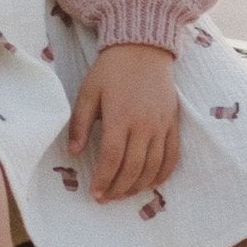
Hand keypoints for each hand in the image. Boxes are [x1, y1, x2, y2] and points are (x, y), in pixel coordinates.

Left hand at [67, 42, 179, 202]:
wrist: (143, 48)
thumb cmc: (111, 70)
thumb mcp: (88, 92)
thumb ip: (79, 123)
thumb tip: (73, 152)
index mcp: (120, 116)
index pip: (112, 158)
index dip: (103, 179)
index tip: (94, 193)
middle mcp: (144, 124)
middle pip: (133, 167)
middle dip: (118, 188)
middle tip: (105, 198)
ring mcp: (161, 125)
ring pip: (153, 166)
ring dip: (138, 186)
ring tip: (123, 193)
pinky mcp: (173, 123)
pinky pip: (172, 156)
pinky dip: (162, 174)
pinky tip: (150, 184)